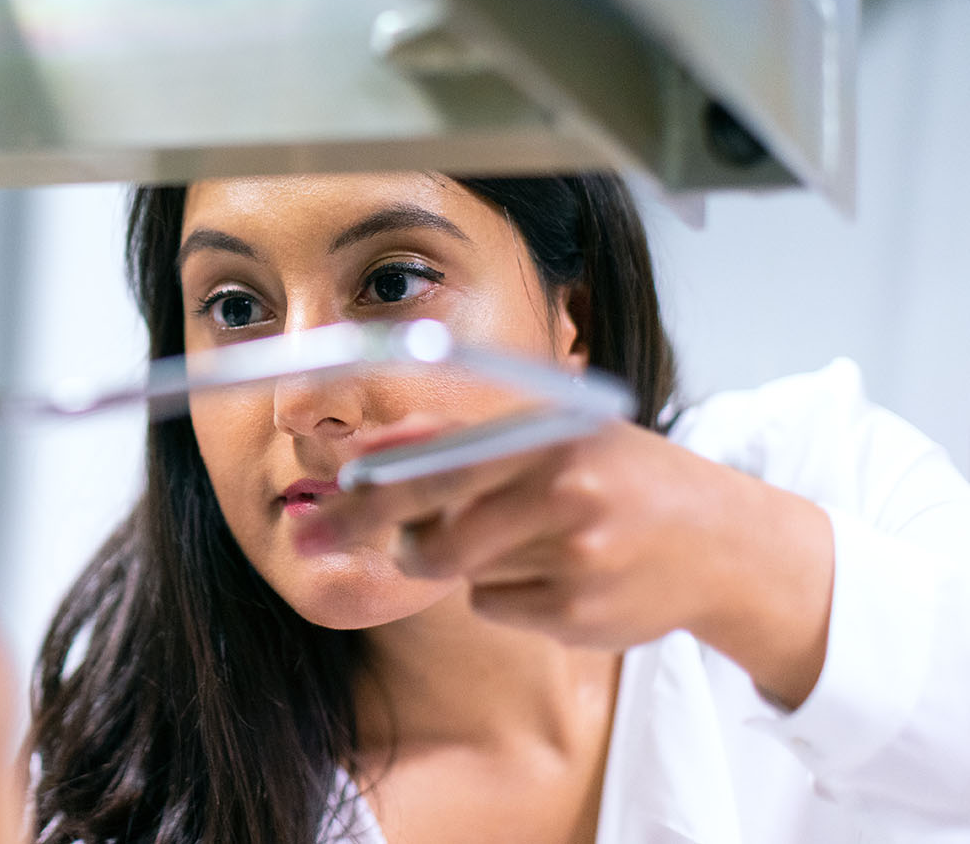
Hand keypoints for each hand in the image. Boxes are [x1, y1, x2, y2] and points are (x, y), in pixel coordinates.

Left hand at [334, 413, 833, 707]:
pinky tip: (554, 571)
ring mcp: (576, 559)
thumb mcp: (551, 431)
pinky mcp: (582, 615)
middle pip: (435, 532)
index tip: (321, 505)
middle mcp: (565, 492)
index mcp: (551, 434)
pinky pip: (494, 605)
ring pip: (459, 570)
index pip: (436, 463)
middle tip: (322, 537)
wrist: (727, 544)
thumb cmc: (618, 475)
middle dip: (374, 537)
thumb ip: (455, 435)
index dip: (369, 490)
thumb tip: (365, 450)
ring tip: (512, 534)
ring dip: (458, 557)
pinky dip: (502, 591)